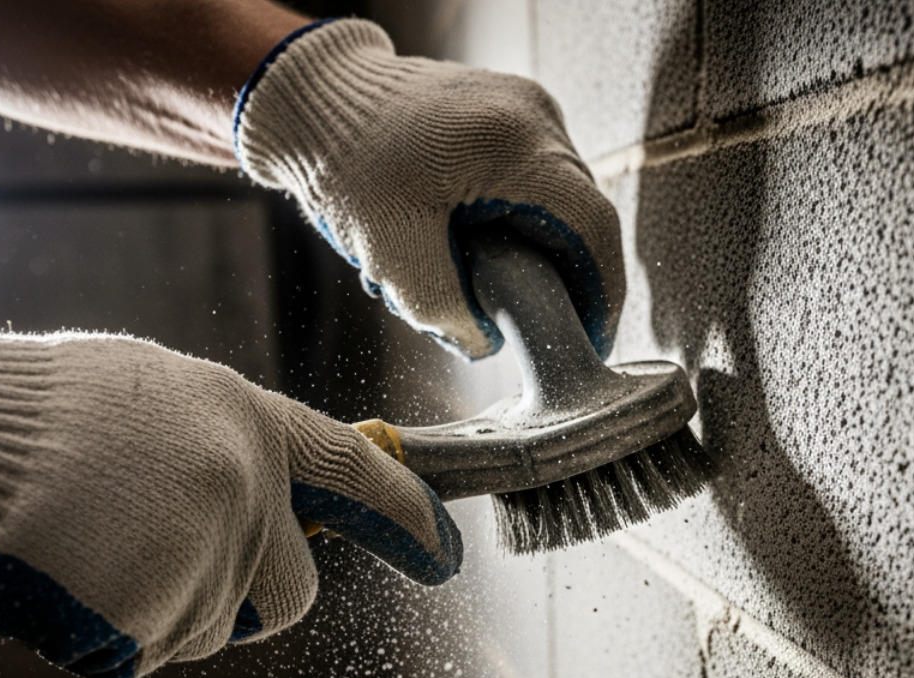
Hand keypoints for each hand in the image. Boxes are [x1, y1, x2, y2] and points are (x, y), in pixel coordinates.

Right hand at [0, 305, 460, 677]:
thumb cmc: (39, 413)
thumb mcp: (162, 399)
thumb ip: (231, 450)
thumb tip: (270, 499)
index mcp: (252, 426)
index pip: (361, 477)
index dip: (411, 519)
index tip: (444, 555)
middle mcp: (248, 492)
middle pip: (289, 595)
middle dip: (243, 596)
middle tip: (155, 557)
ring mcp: (204, 556)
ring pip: (208, 629)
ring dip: (154, 609)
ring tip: (84, 542)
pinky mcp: (152, 614)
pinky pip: (144, 652)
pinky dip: (102, 633)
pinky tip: (61, 576)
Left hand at [234, 18, 625, 359]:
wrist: (312, 98)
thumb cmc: (346, 166)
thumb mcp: (395, 256)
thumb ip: (448, 311)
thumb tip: (487, 343)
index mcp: (517, 145)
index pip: (593, 231)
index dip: (601, 294)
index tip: (590, 340)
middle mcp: (535, 117)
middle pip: (579, 218)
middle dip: (559, 279)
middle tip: (532, 326)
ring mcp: (525, 110)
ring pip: (556, 203)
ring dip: (530, 251)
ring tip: (479, 279)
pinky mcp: (508, 114)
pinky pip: (531, 182)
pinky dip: (510, 221)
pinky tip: (465, 242)